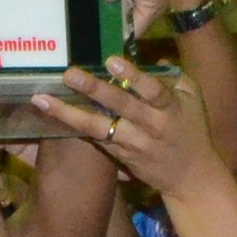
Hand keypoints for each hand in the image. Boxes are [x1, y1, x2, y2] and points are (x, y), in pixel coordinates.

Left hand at [38, 57, 224, 198]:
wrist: (192, 177)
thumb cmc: (193, 131)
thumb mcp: (193, 99)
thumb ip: (176, 77)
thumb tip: (156, 59)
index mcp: (170, 108)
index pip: (152, 89)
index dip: (133, 75)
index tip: (111, 59)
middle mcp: (151, 126)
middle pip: (121, 106)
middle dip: (94, 89)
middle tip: (68, 74)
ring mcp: (133, 143)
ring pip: (99, 127)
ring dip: (69, 114)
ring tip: (42, 100)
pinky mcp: (120, 155)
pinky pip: (96, 139)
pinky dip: (75, 127)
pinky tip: (52, 116)